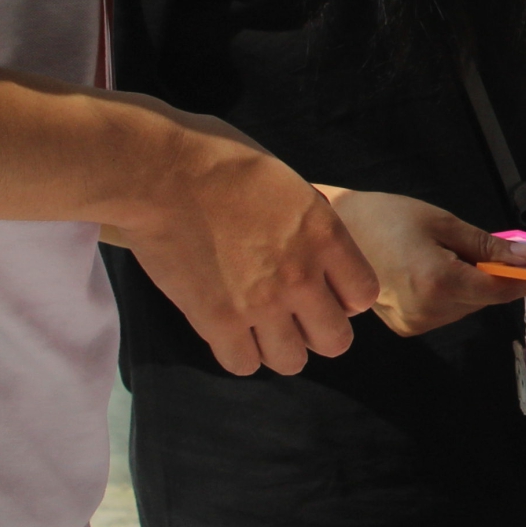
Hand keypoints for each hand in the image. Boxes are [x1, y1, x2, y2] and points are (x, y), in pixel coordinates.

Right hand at [108, 106, 380, 374]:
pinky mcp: (218, 321)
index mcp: (324, 234)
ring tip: (261, 329)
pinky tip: (229, 332)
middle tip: (295, 319)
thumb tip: (315, 246)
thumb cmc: (221, 161)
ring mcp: (261, 303)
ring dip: (278, 348)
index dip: (345, 298)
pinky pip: (242, 364)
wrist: (162, 172)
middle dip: (318, 333)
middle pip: (336, 340)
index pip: (363, 295)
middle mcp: (301, 275)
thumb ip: (310, 225)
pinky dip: (238, 354)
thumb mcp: (290, 183)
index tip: (325, 291)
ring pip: (291, 361)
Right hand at [320, 187, 525, 337]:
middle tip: (505, 251)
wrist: (334, 234)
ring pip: (467, 306)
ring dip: (475, 284)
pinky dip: (454, 292)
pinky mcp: (405, 328)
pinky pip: (447, 311)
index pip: (500, 290)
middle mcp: (428, 313)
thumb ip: (488, 247)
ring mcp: (414, 324)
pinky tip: (436, 268)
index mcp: (438, 283)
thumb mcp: (443, 223)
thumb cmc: (388, 217)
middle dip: (499, 277)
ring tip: (452, 254)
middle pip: (485, 299)